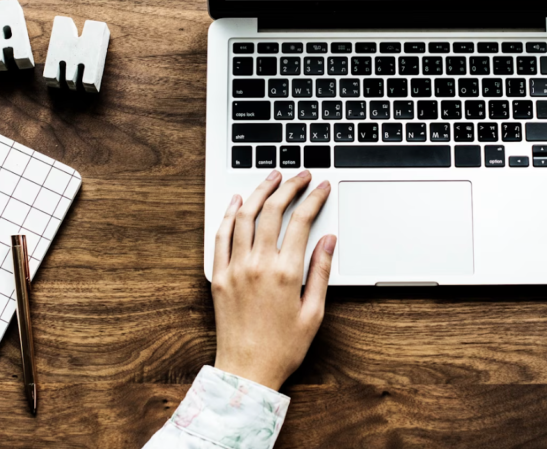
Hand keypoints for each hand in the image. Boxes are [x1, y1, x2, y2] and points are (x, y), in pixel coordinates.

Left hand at [212, 170, 335, 390]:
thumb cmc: (283, 348)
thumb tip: (328, 240)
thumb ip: (320, 271)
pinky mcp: (218, 276)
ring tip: (272, 178)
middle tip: (300, 175)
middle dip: (288, 187)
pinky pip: (220, 236)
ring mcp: (234, 269)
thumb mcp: (313, 312)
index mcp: (285, 273)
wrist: (246, 371)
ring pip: (244, 217)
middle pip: (272, 211)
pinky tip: (236, 202)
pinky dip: (229, 214)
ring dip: (259, 192)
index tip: (321, 187)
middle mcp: (257, 265)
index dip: (313, 199)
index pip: (302, 222)